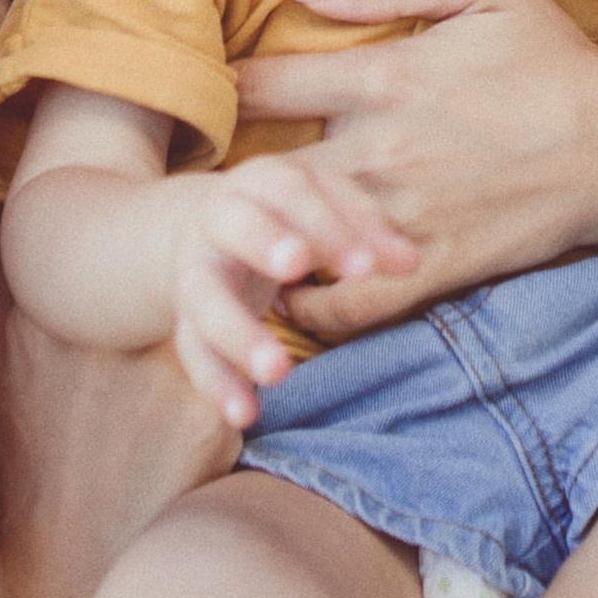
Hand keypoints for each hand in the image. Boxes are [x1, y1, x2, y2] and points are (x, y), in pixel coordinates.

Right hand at [167, 156, 417, 427]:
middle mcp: (218, 221)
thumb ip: (366, 229)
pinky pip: (195, 353)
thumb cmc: (287, 215)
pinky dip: (218, 385)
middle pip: (236, 227)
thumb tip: (411, 263)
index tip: (365, 268)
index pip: (293, 193)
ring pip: (207, 300)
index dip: (328, 228)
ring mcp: (196, 272)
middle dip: (265, 244)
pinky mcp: (185, 320)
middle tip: (297, 268)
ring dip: (240, 335)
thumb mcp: (324, 205)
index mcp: (260, 182)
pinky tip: (245, 415)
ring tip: (278, 371)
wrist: (204, 229)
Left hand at [231, 0, 597, 329]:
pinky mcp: (427, 269)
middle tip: (194, 188)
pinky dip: (305, 307)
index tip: (195, 99)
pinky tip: (289, 295)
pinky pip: (343, 305)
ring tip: (223, 250)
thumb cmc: (557, 61)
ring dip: (251, 249)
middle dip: (217, 183)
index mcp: (384, 76)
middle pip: (255, 174)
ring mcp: (400, 216)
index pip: (261, 83)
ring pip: (289, 242)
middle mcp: (379, 150)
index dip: (214, 90)